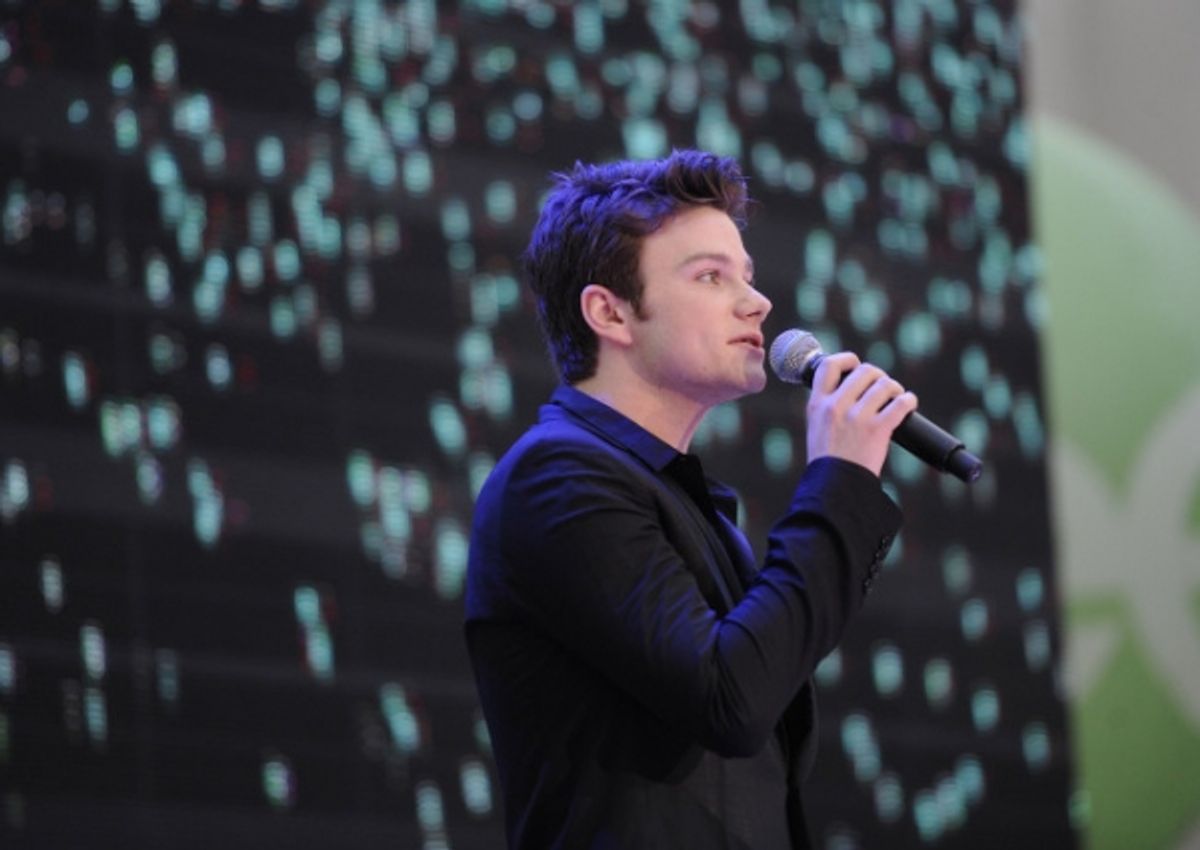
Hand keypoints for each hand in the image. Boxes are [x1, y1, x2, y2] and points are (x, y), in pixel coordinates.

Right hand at [804, 352, 918, 476]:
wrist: (836, 486)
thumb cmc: (829, 459)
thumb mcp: (817, 426)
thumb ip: (829, 405)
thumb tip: (852, 384)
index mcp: (817, 404)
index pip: (829, 365)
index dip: (846, 359)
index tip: (855, 364)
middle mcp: (836, 406)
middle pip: (864, 371)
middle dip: (878, 376)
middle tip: (882, 387)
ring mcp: (857, 417)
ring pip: (885, 384)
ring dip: (895, 389)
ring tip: (896, 397)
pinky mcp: (878, 429)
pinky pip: (900, 403)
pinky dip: (909, 401)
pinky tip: (909, 404)